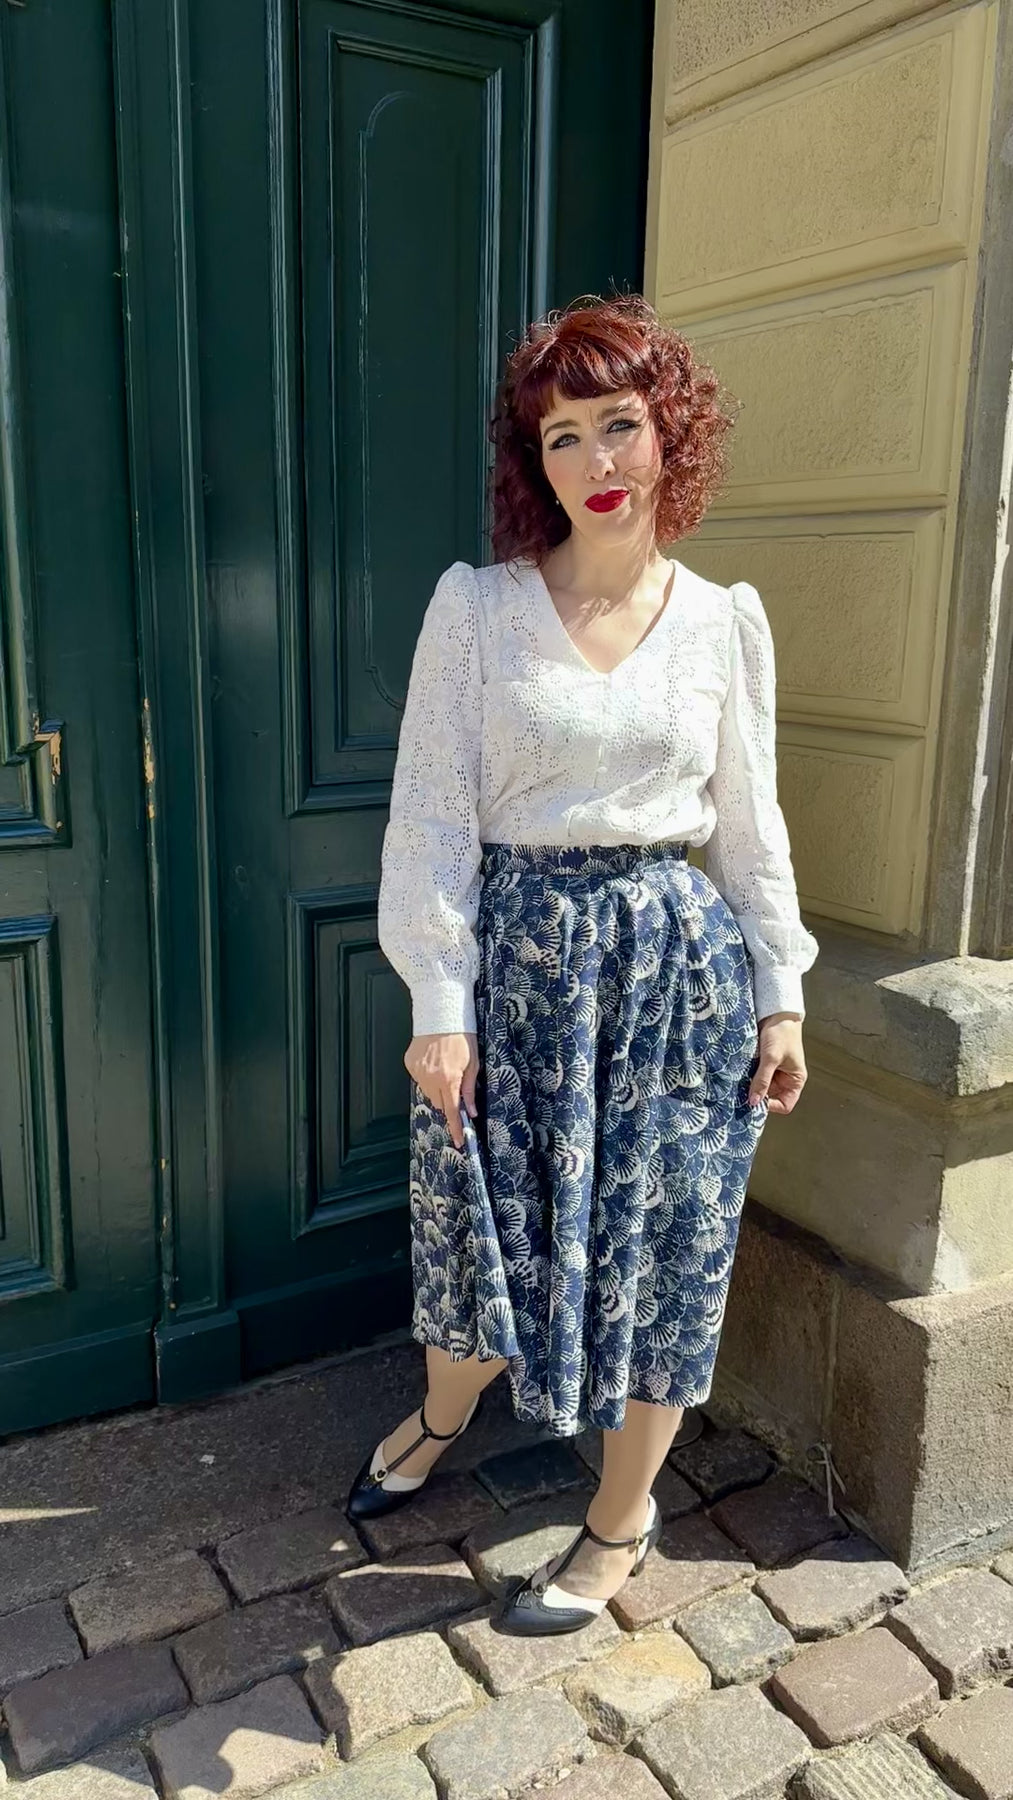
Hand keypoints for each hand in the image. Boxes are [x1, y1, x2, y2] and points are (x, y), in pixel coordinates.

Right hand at [404, 1032, 479, 1147]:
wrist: (441, 1014)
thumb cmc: (461, 1036)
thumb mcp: (473, 1063)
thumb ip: (470, 1089)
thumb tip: (470, 1110)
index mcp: (448, 1079)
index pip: (452, 1110)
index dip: (456, 1127)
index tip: (459, 1140)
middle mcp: (430, 1078)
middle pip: (439, 1103)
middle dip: (448, 1100)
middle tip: (455, 1085)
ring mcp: (417, 1071)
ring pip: (428, 1092)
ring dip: (437, 1087)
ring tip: (444, 1067)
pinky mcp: (410, 1064)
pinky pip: (419, 1079)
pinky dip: (427, 1076)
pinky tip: (434, 1061)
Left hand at [748, 1013, 807, 1116]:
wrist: (776, 1011)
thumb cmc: (781, 1033)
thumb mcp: (771, 1058)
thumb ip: (762, 1080)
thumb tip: (754, 1102)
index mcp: (795, 1080)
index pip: (785, 1104)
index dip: (771, 1106)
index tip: (755, 1101)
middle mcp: (785, 1078)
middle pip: (770, 1097)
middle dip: (757, 1095)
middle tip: (741, 1093)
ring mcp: (773, 1071)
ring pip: (760, 1086)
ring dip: (750, 1084)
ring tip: (739, 1081)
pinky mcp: (763, 1063)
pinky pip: (755, 1075)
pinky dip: (747, 1075)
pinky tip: (739, 1073)